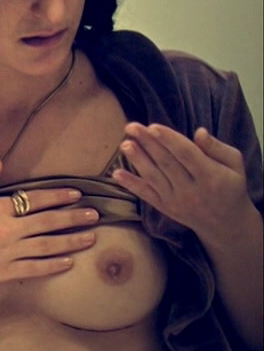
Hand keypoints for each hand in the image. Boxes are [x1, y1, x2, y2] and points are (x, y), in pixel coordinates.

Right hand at [0, 160, 99, 287]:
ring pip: (48, 245)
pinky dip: (53, 265)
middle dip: (74, 218)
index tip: (76, 195)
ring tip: (91, 238)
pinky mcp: (4, 272)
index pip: (35, 199)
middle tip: (95, 215)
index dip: (58, 196)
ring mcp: (7, 252)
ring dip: (72, 241)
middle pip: (48, 222)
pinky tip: (68, 262)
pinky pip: (35, 268)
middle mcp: (7, 229)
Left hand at [112, 123, 253, 241]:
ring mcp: (176, 200)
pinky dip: (131, 184)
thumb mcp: (234, 165)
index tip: (153, 126)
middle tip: (131, 126)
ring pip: (154, 177)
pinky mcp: (165, 208)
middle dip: (148, 143)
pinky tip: (116, 173)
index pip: (187, 154)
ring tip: (124, 144)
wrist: (226, 224)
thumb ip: (216, 148)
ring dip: (137, 160)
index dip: (169, 140)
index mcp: (210, 176)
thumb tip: (199, 131)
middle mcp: (192, 189)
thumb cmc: (230, 186)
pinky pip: (146, 195)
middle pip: (166, 163)